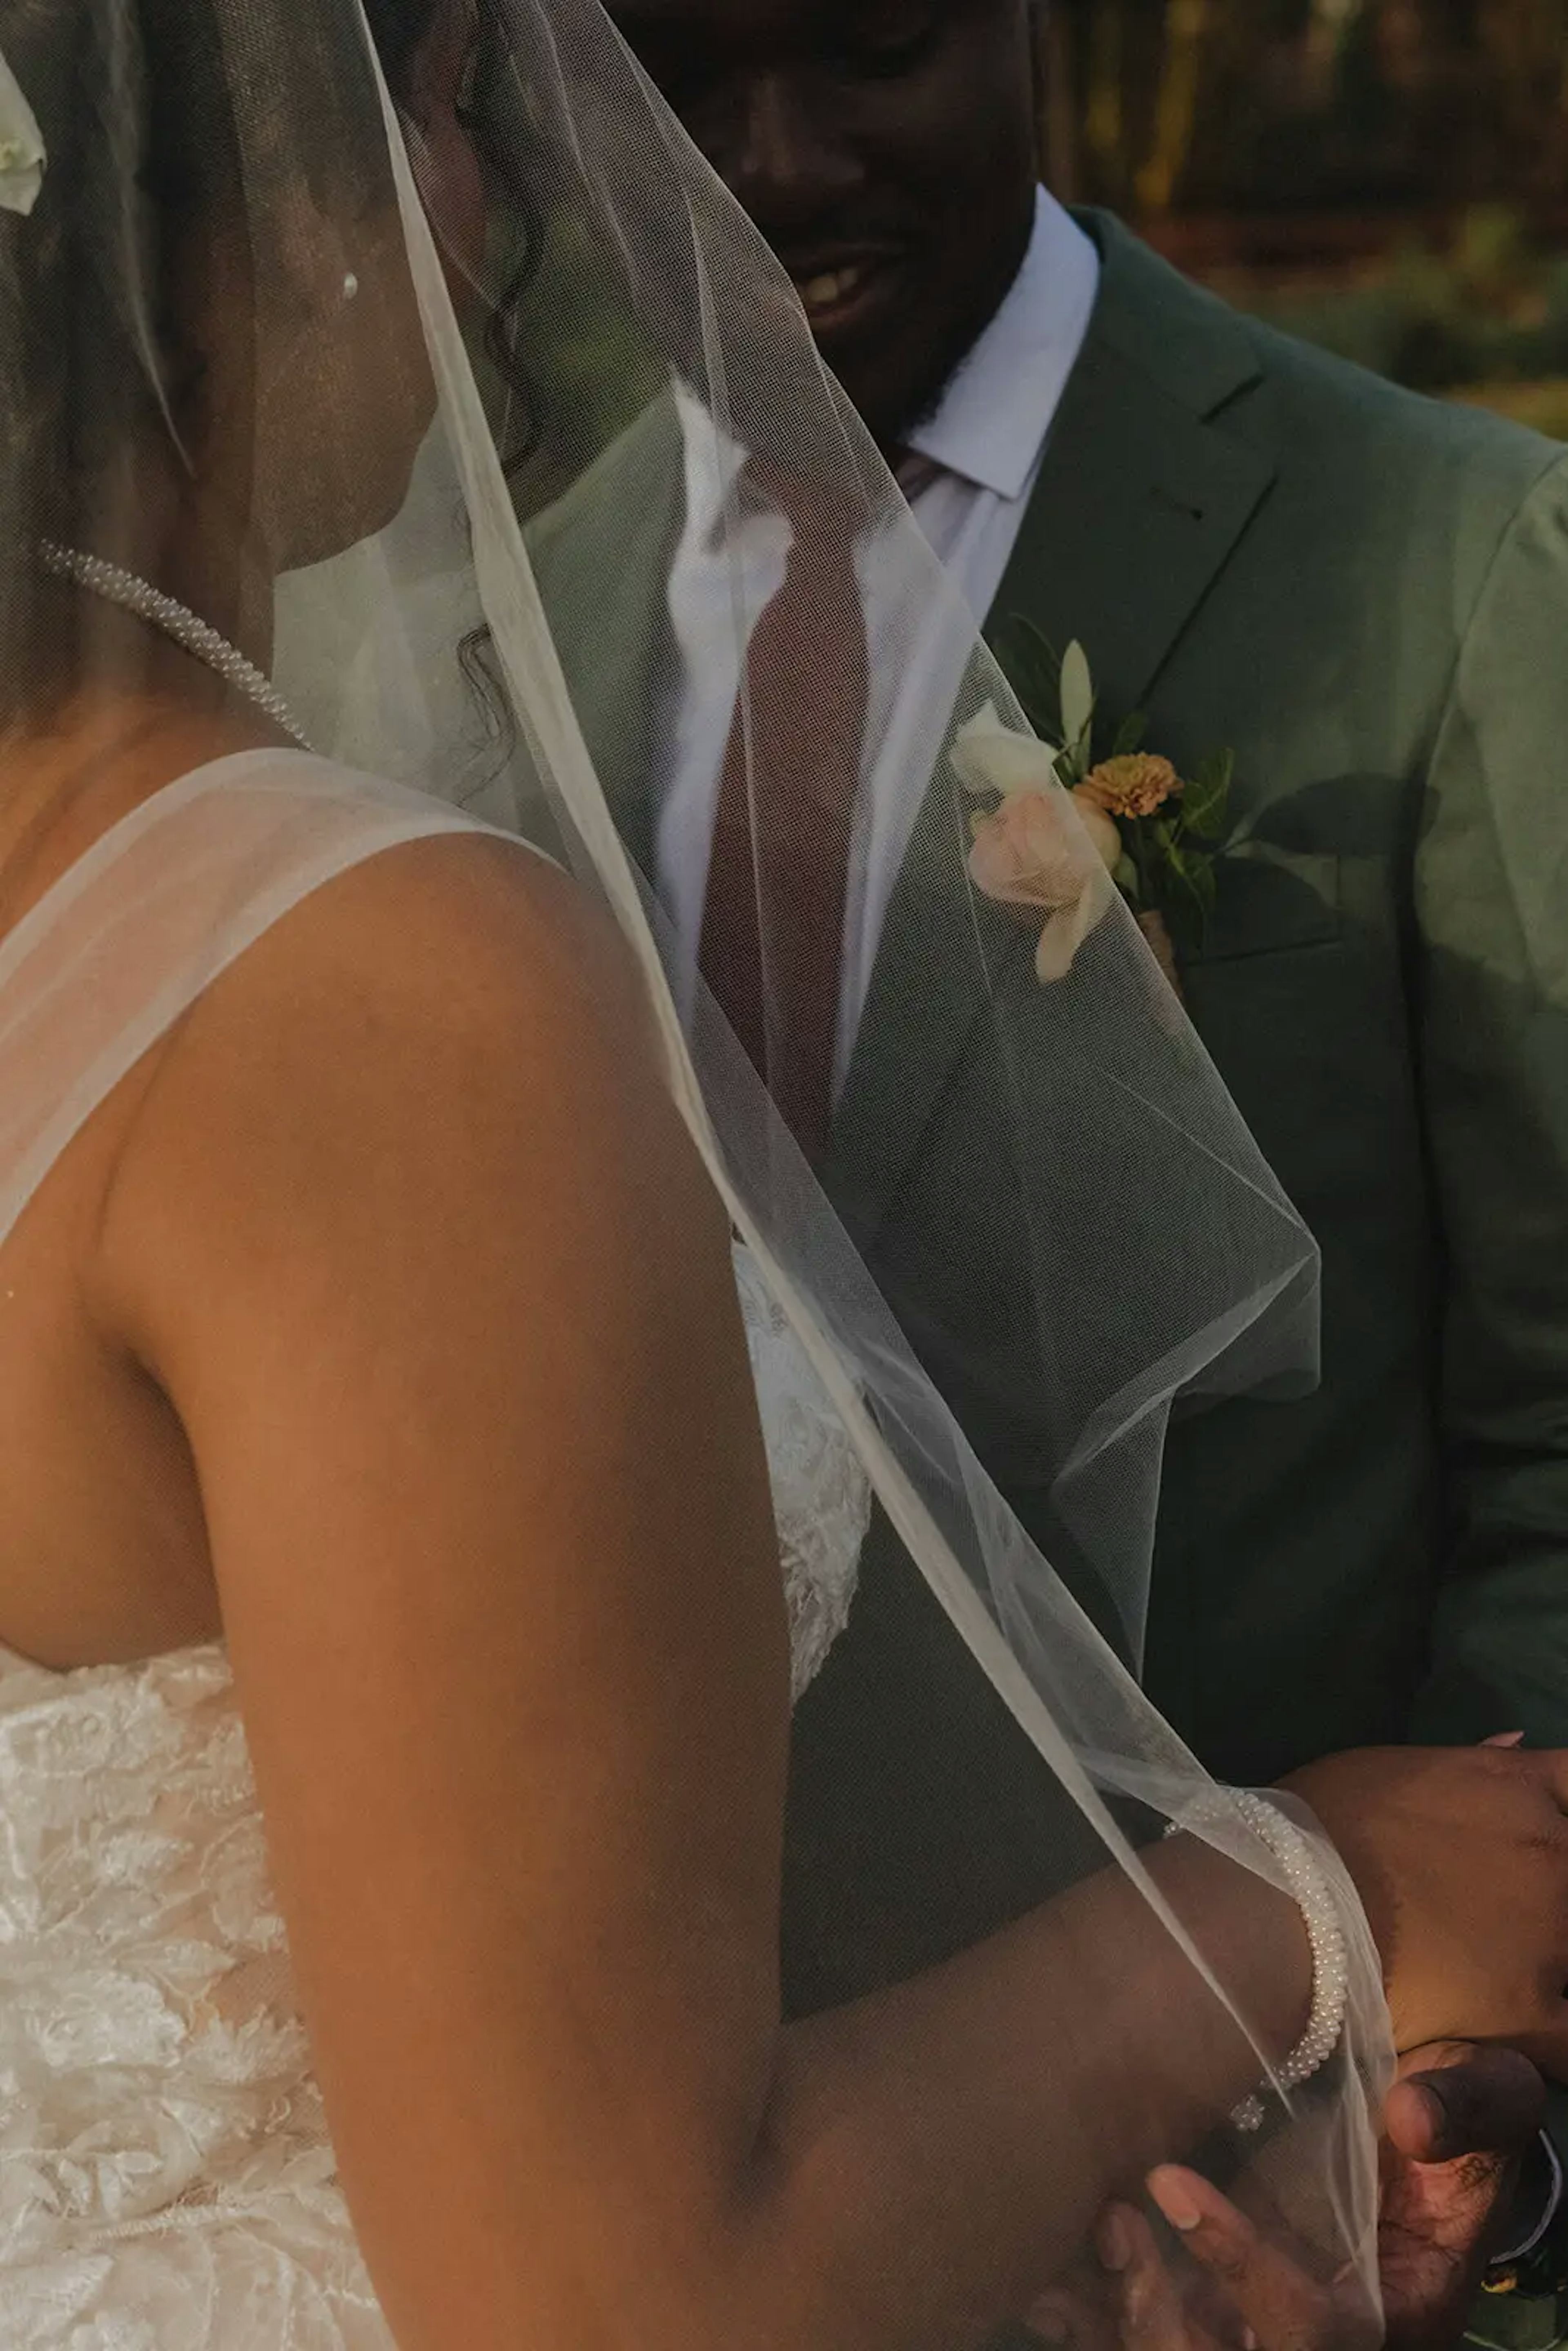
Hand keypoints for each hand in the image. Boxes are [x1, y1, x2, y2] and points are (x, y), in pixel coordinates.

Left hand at [1025, 2044, 1544, 2350]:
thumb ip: (1463, 2109)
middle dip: (1157, 2314)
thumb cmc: (1456, 2117)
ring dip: (1118, 2309)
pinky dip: (1092, 2309)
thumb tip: (1412, 2116)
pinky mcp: (1214, 2308)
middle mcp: (1314, 2335)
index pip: (1311, 2328)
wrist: (1426, 2131)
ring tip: (1084, 2227)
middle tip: (1111, 2222)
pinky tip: (1048, 2271)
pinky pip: (1145, 2333)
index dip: (1240, 2265)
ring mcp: (1257, 2328)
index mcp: (1388, 2311)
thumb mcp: (1484, 2100)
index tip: (1168, 2181)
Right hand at [1281, 1744, 1567, 2070]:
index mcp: (1517, 1786)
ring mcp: (1551, 1933)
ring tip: (1508, 1972)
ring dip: (1555, 1959)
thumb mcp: (1392, 1770)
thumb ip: (1470, 1765)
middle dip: (1557, 1890)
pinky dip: (1555, 2043)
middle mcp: (1552, 1853)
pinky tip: (1528, 2041)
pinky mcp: (1531, 2010)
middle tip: (1512, 1914)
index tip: (1547, 1838)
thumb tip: (1516, 1743)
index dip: (1564, 1815)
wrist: (1283, 1904)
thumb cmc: (1317, 1827)